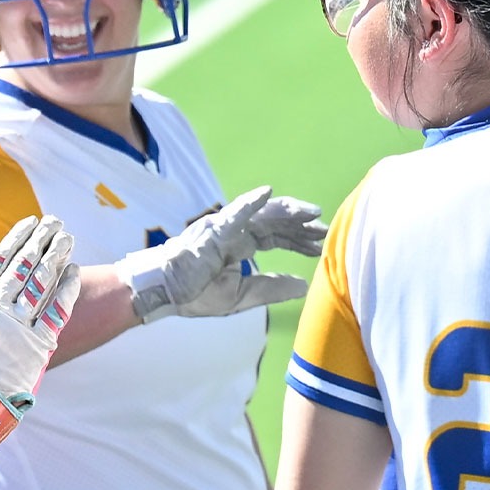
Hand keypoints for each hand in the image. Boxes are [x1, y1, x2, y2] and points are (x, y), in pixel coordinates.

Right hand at [117, 187, 325, 323]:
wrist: (162, 293)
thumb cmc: (194, 294)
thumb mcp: (241, 295)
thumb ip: (272, 287)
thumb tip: (304, 285)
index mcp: (240, 246)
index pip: (277, 237)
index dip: (299, 241)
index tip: (320, 247)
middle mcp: (236, 232)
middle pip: (276, 223)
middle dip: (302, 226)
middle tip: (326, 229)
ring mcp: (225, 228)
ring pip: (263, 214)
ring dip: (289, 211)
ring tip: (313, 214)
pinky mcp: (212, 230)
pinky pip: (234, 213)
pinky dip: (250, 203)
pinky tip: (268, 194)